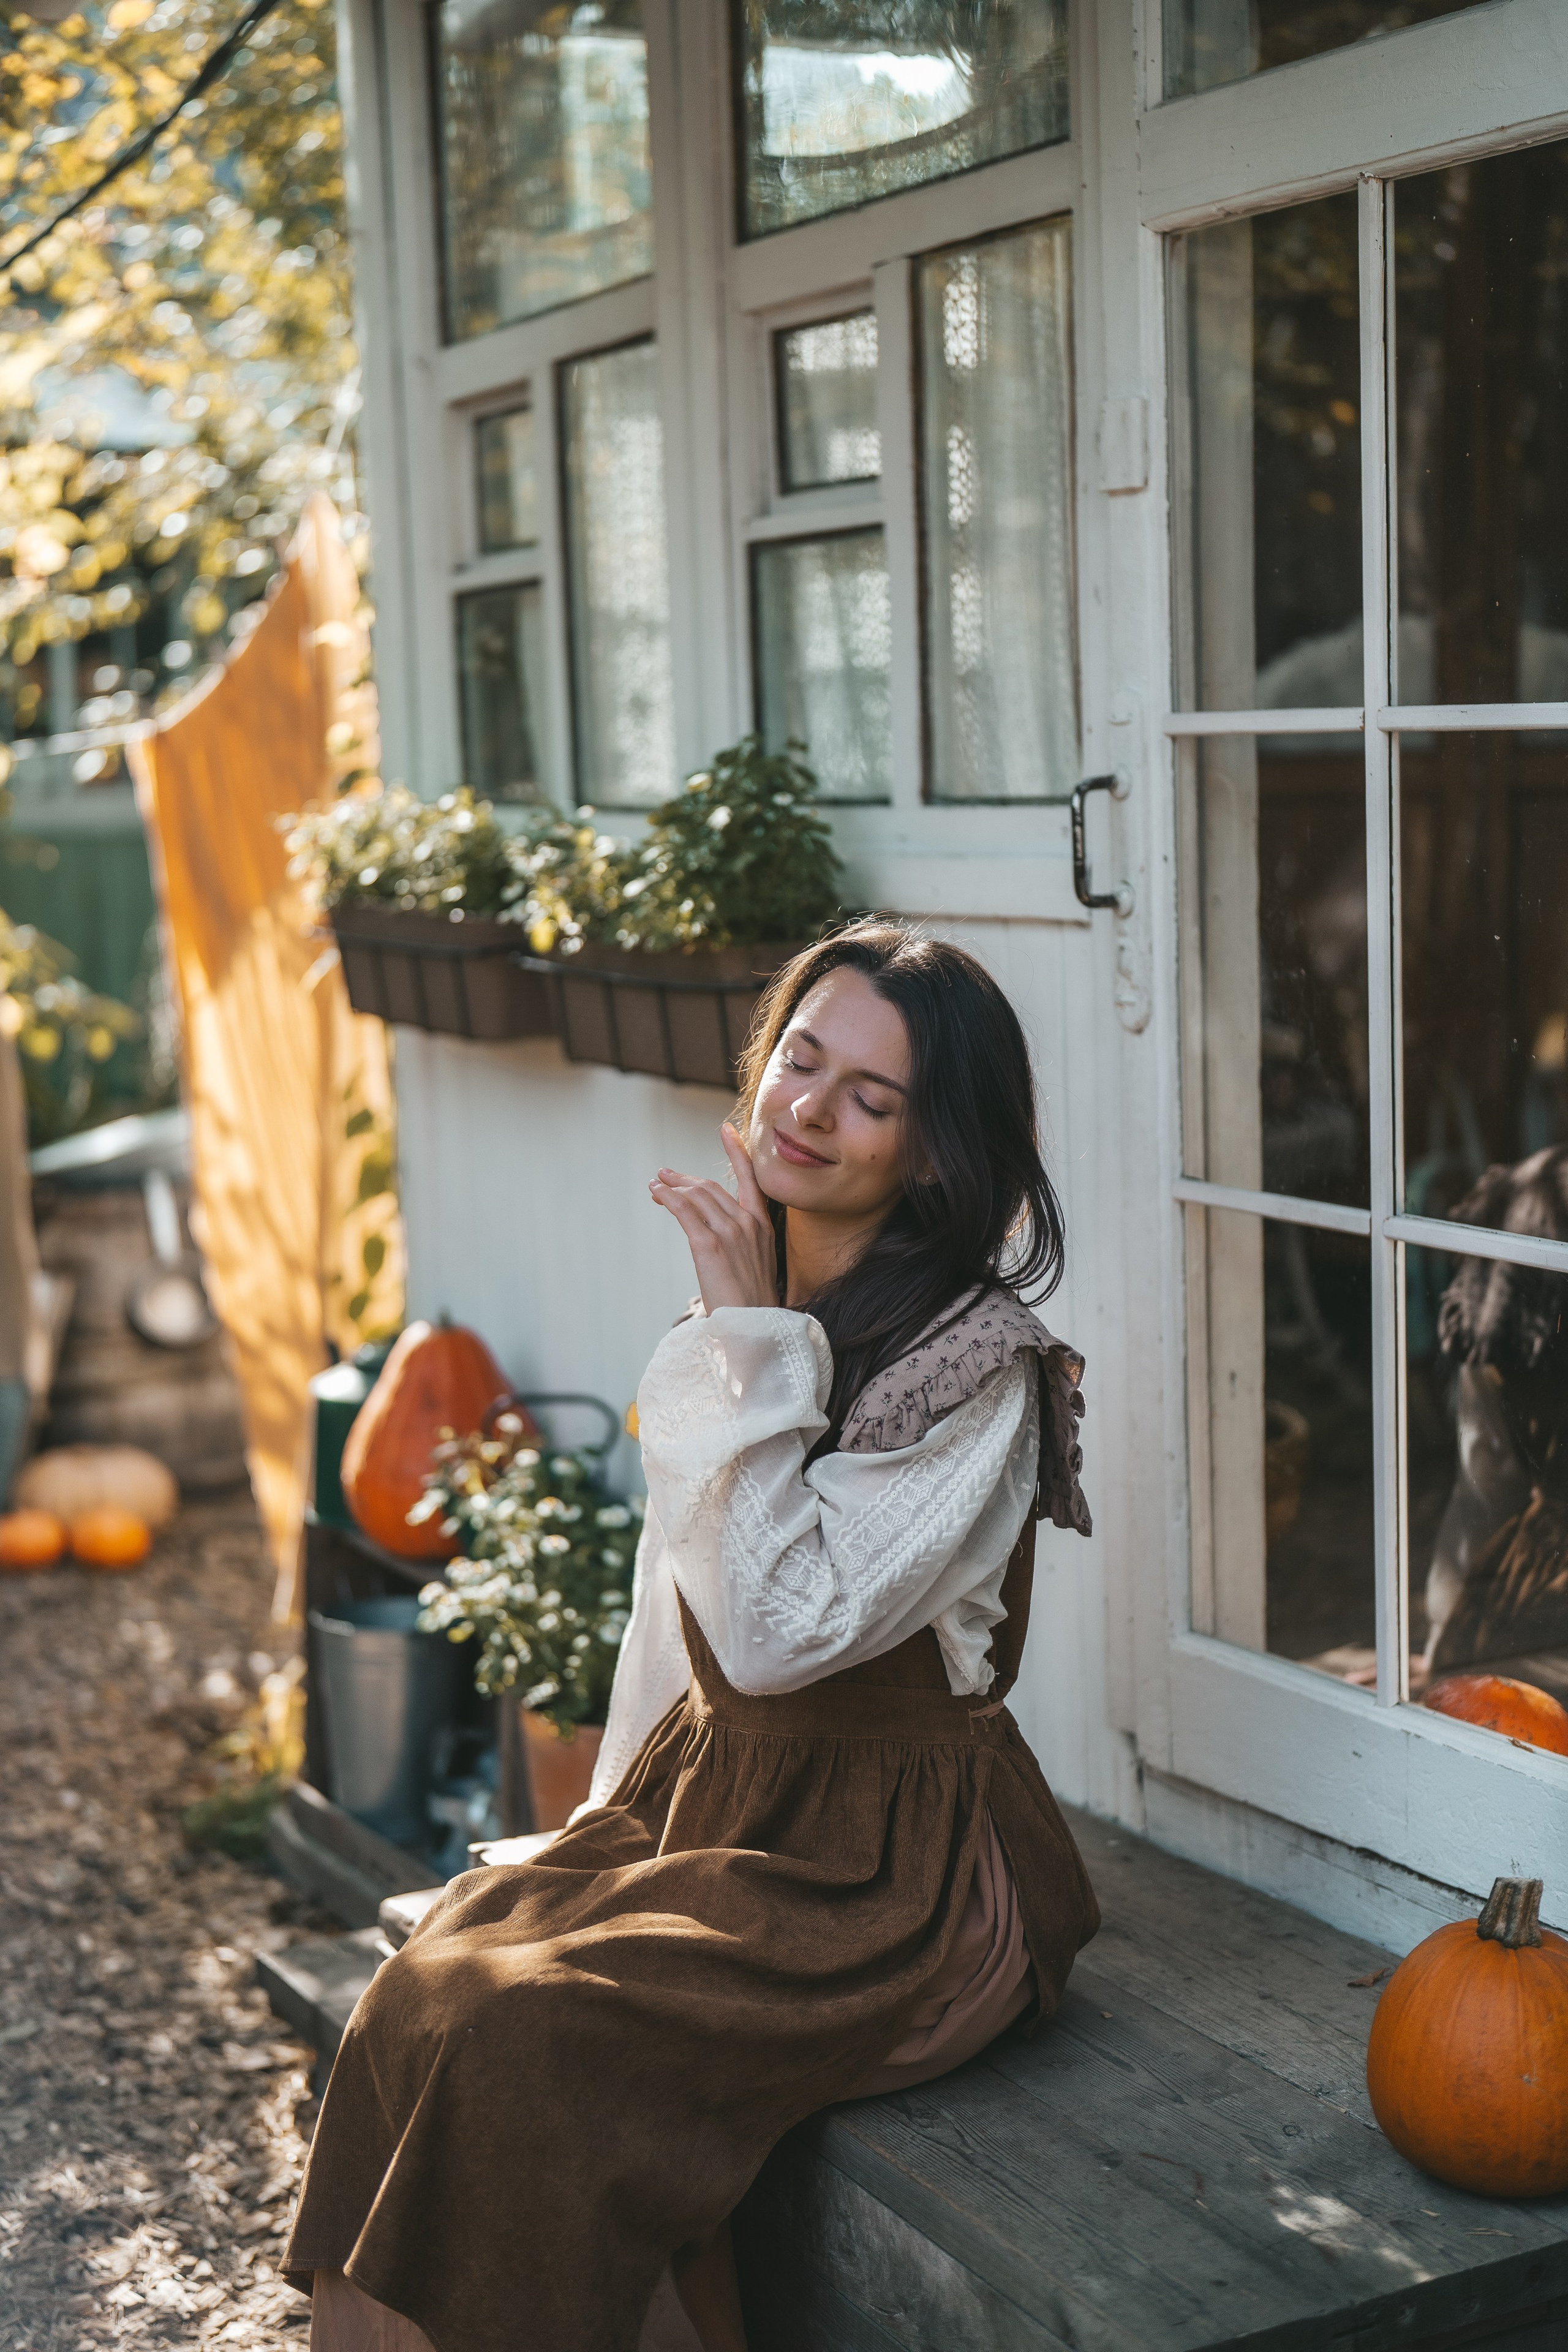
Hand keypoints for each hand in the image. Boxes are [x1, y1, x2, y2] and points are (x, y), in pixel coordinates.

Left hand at [650, 1124, 778, 1313]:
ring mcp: (730, 1233)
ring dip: (672, 1186)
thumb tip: (721, 1237)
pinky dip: (669, 1197)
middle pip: (711, 1188)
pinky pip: (685, 1211)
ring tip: (655, 1186)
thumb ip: (743, 1244)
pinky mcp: (709, 1246)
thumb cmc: (753, 1304)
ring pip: (696, 1196)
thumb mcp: (756, 1265)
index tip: (725, 1129)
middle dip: (685, 1178)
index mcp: (763, 1227)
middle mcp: (748, 1224)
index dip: (736, 1151)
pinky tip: (657, 1194)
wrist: (755, 1328)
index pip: (750, 1179)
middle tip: (664, 1175)